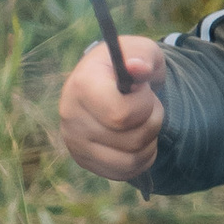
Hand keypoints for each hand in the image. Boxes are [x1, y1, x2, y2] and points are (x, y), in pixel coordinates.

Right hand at [58, 35, 164, 179]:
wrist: (109, 81)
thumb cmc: (127, 65)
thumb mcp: (141, 51)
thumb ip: (143, 57)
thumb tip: (138, 68)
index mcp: (81, 85)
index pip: (121, 115)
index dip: (144, 105)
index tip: (142, 89)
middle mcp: (71, 116)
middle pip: (131, 140)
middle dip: (153, 121)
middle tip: (146, 105)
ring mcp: (75, 142)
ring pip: (130, 160)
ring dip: (150, 141)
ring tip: (142, 121)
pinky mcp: (84, 160)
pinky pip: (125, 172)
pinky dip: (142, 159)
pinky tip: (138, 139)